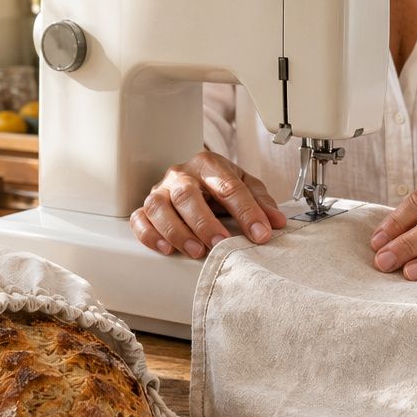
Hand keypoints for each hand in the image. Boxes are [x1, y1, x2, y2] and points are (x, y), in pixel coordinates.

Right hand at [131, 150, 287, 257]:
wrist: (195, 178)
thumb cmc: (220, 185)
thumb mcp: (246, 186)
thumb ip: (262, 202)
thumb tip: (277, 222)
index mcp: (209, 164)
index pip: (228, 186)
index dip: (246, 211)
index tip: (261, 233)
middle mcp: (181, 174)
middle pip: (187, 194)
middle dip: (205, 222)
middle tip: (221, 243)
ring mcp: (161, 190)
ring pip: (159, 207)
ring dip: (177, 231)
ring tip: (197, 251)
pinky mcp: (145, 207)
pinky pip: (140, 219)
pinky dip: (150, 235)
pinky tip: (166, 249)